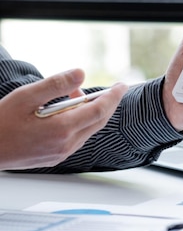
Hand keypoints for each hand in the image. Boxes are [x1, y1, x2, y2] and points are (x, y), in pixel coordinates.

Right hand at [0, 69, 127, 169]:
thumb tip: (80, 74)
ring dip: (93, 112)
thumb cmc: (2, 123)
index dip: (113, 96)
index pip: (98, 110)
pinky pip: (79, 137)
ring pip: (89, 130)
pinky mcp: (57, 156)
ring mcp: (62, 152)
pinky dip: (82, 122)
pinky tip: (71, 112)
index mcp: (61, 129)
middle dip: (109, 103)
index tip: (122, 86)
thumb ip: (56, 85)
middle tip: (115, 89)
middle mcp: (66, 144)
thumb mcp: (26, 96)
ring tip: (82, 95)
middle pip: (98, 121)